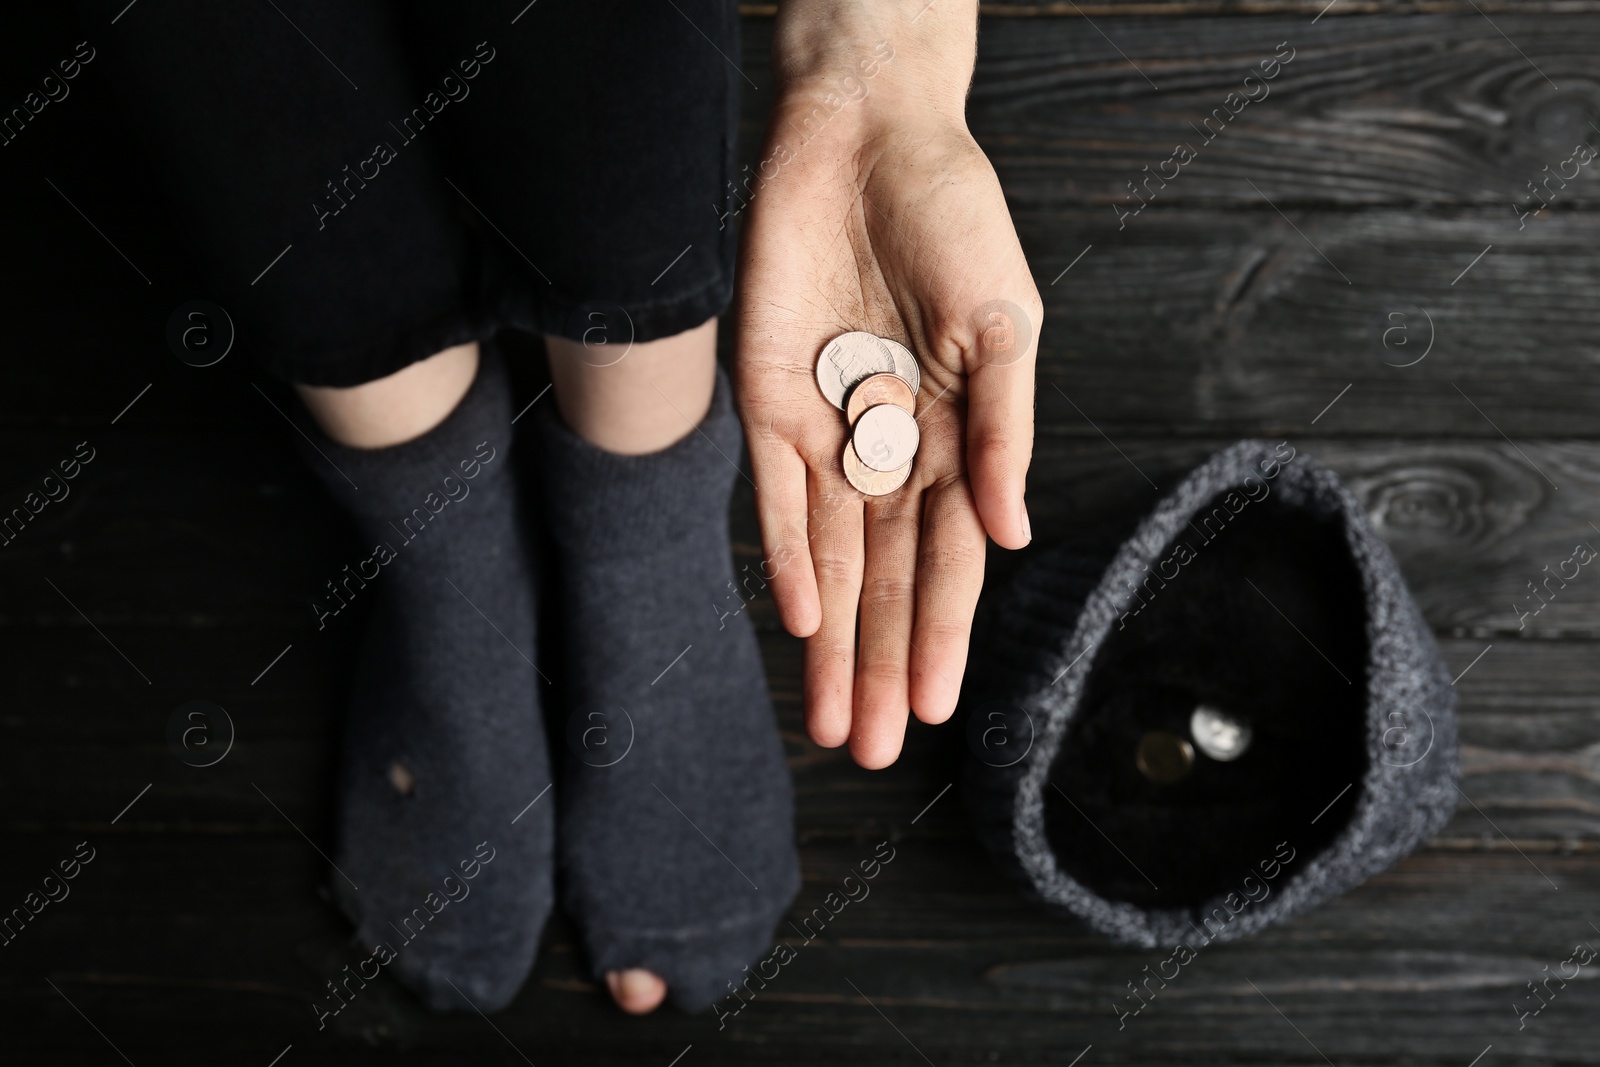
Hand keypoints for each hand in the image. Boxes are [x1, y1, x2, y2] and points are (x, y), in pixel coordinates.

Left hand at [736, 9, 1040, 768]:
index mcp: (957, 437)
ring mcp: (827, 427)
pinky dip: (785, 555)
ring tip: (831, 721)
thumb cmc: (954, 219)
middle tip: (870, 751)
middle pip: (883, 578)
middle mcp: (890, 447)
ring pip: (829, 557)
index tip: (936, 708)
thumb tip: (1016, 536)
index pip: (950, 559)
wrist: (869, 134)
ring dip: (830, 639)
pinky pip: (776, 494)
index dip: (941, 634)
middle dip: (877, 663)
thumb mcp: (1005, 325)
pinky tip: (797, 620)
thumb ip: (1003, 432)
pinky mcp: (767, 397)